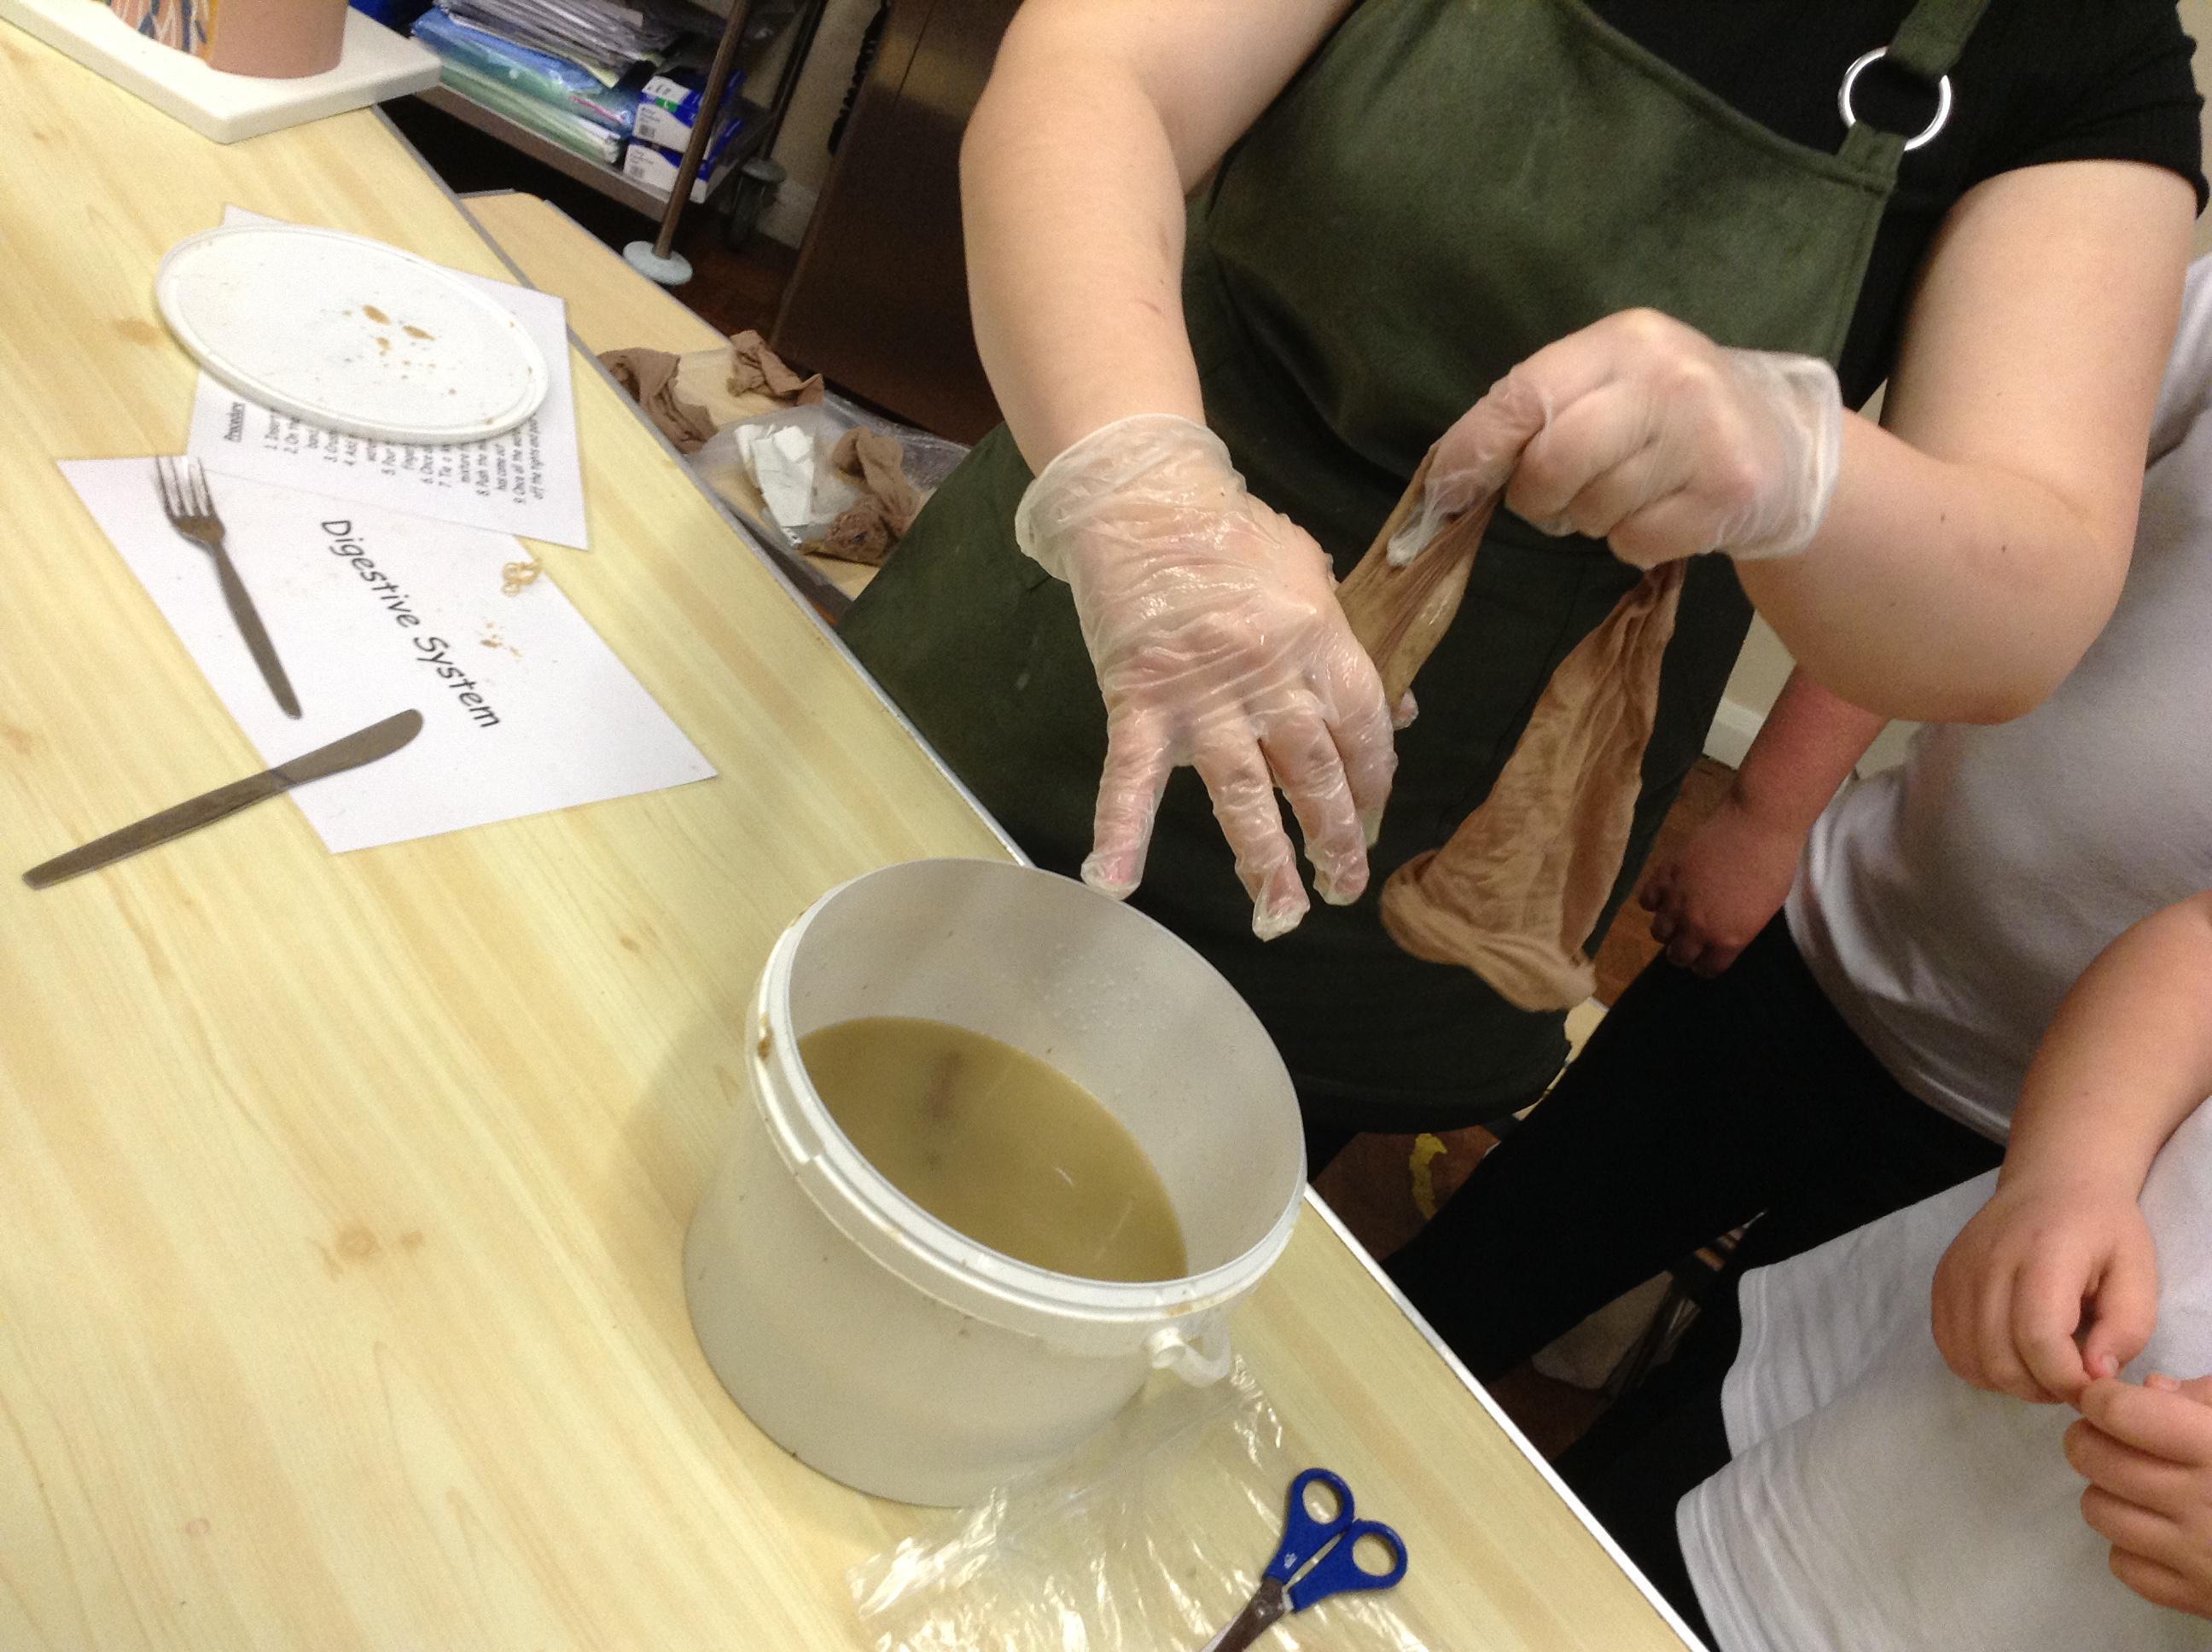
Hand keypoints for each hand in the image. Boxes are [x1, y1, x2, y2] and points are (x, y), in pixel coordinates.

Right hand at [1016, 414, 1395, 937]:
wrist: (1144, 499)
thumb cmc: (1230, 533)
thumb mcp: (1313, 576)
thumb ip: (1352, 645)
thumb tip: (1398, 711)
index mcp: (1320, 644)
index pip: (1363, 732)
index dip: (1373, 783)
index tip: (1375, 818)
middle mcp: (1271, 680)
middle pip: (1313, 775)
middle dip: (1335, 838)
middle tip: (1344, 887)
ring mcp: (1204, 697)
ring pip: (1242, 795)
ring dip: (1264, 862)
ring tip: (1281, 915)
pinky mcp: (1141, 702)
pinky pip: (1133, 778)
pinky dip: (1121, 831)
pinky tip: (1114, 881)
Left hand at [1390, 310, 1842, 569]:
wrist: (1788, 445)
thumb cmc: (1673, 416)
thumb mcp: (1612, 385)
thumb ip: (1539, 410)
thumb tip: (1453, 472)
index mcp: (1624, 341)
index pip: (1526, 394)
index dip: (1475, 449)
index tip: (1446, 490)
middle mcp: (1668, 378)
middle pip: (1554, 460)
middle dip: (1537, 496)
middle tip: (1555, 499)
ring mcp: (1705, 436)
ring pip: (1594, 510)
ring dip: (1593, 519)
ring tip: (1631, 491)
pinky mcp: (1728, 493)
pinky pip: (1635, 542)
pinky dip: (1633, 542)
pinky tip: (1665, 512)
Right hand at [1637, 792, 1804, 975]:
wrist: (1758, 826)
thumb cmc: (1774, 867)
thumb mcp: (1764, 912)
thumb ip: (1739, 931)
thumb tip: (1723, 935)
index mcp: (1728, 940)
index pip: (1707, 969)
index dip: (1707, 966)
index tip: (1707, 959)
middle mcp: (1698, 927)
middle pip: (1678, 956)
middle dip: (1683, 953)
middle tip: (1688, 943)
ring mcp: (1678, 902)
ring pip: (1658, 932)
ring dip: (1667, 930)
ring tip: (1674, 920)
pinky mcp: (1665, 876)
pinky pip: (1646, 901)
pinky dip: (1653, 902)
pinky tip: (1665, 896)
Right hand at [1932, 1177, 2158, 1403]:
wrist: (2052, 1183)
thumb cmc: (2102, 1229)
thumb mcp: (2140, 1272)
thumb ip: (2127, 1327)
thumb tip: (2095, 1374)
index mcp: (2044, 1254)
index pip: (2039, 1339)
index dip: (2068, 1380)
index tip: (2095, 1385)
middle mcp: (1989, 1261)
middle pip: (2000, 1358)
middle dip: (2042, 1388)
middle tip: (2070, 1378)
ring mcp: (1957, 1272)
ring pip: (1971, 1361)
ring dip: (2011, 1382)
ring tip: (2042, 1365)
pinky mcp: (1940, 1282)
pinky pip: (1949, 1348)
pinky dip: (1980, 1366)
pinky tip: (2012, 1352)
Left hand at [2068, 1374, 2211, 1617]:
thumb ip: (2207, 1398)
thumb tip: (2151, 1388)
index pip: (2120, 1412)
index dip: (2101, 1398)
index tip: (2108, 1398)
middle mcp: (2200, 1502)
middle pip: (2093, 1458)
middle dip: (2090, 1437)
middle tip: (2111, 1437)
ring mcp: (2195, 1556)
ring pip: (2097, 1509)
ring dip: (2107, 1491)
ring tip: (2137, 1485)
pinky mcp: (2197, 1598)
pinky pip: (2124, 1565)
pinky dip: (2130, 1546)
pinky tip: (2160, 1531)